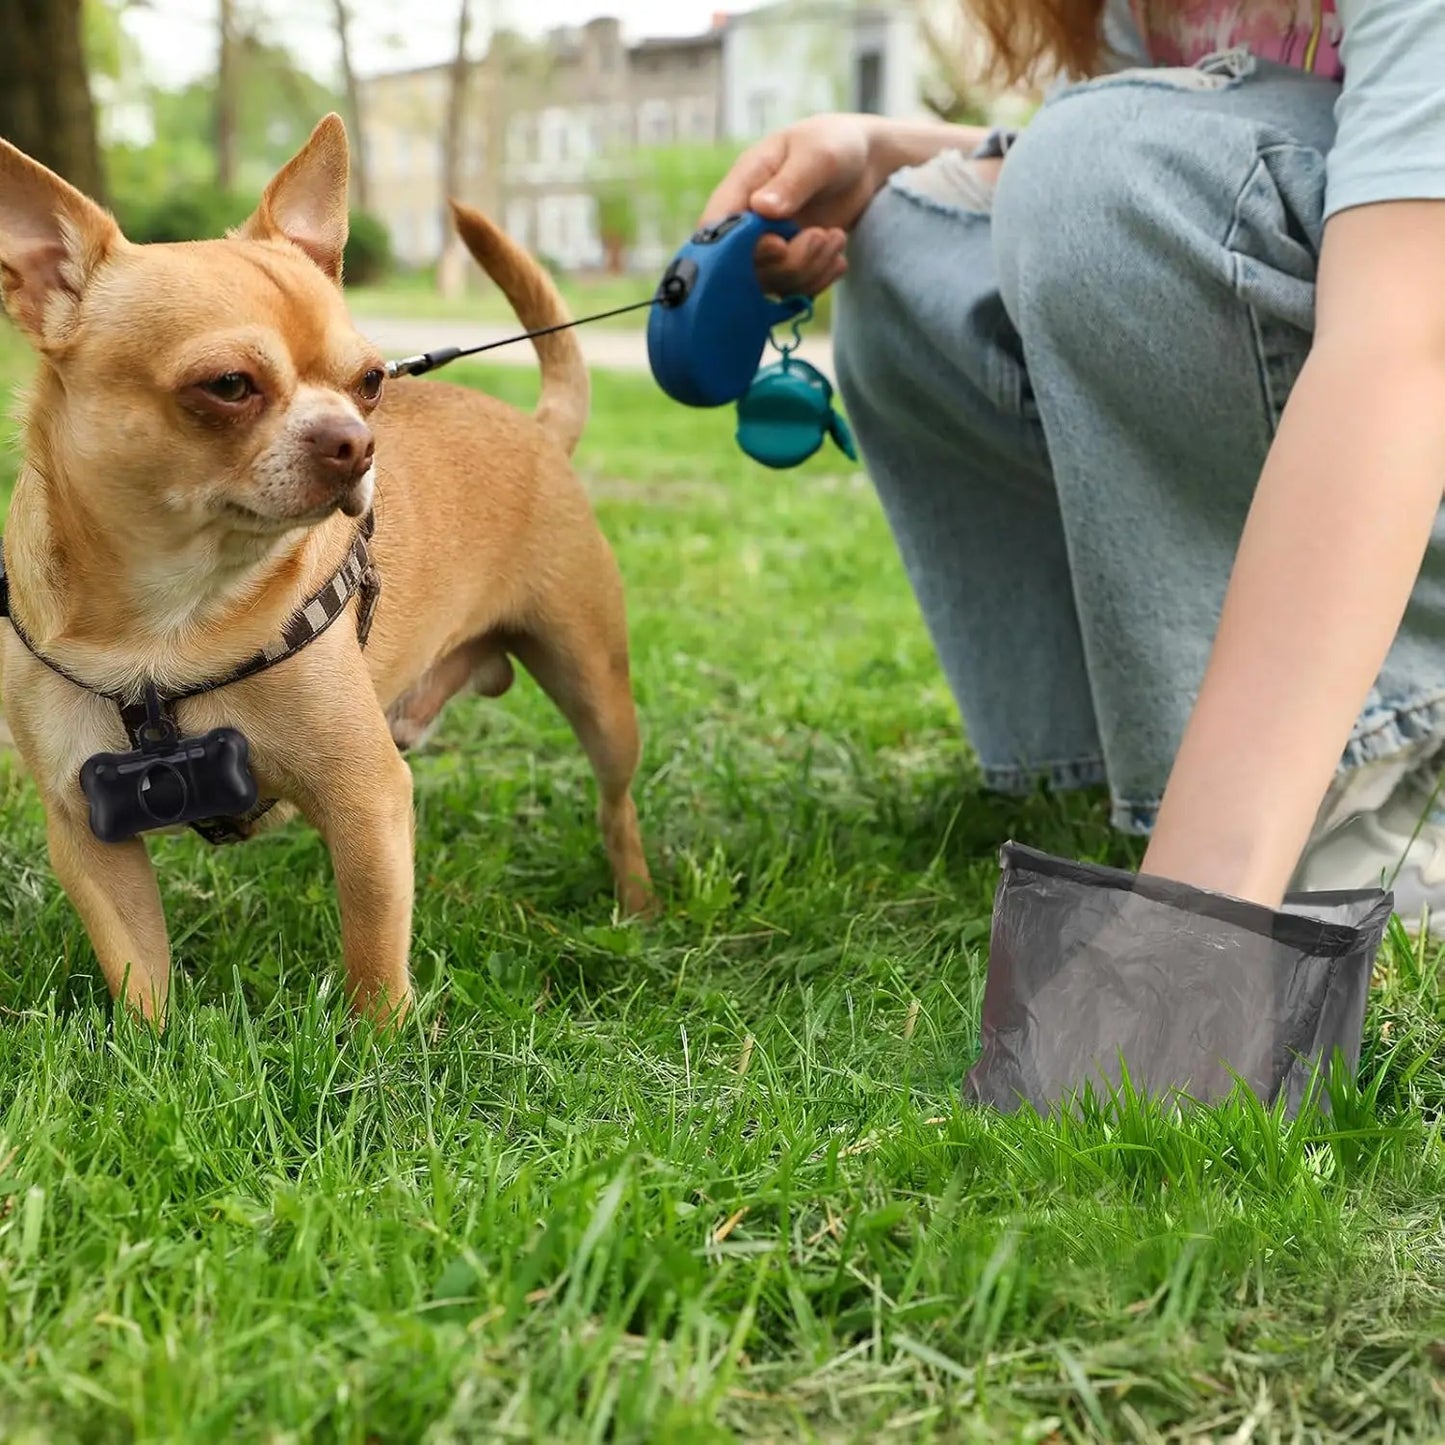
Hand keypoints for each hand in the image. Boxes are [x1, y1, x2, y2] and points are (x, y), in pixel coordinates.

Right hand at [700, 114, 884, 296]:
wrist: (861, 162)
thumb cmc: (833, 145)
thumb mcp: (816, 155)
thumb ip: (791, 183)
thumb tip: (761, 208)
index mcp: (742, 186)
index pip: (715, 226)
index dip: (735, 248)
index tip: (779, 244)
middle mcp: (747, 222)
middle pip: (744, 265)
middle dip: (788, 262)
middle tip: (821, 235)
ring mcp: (766, 247)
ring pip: (772, 282)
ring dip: (809, 270)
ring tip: (837, 238)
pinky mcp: (787, 265)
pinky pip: (793, 291)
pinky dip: (818, 281)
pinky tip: (838, 258)